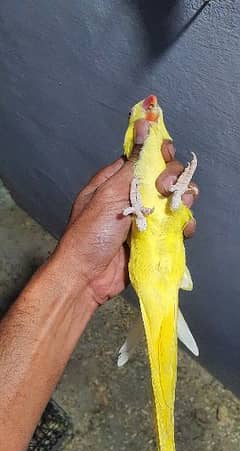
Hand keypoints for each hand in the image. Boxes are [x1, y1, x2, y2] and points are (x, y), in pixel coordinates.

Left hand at [58, 120, 198, 304]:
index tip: (164, 158)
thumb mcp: (110, 194)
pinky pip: (177, 225)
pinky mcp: (155, 237)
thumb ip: (133, 163)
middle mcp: (132, 195)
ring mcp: (145, 217)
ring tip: (179, 208)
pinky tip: (183, 228)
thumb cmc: (90, 234)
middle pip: (164, 176)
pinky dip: (184, 224)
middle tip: (164, 190)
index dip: (159, 154)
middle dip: (172, 178)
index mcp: (116, 180)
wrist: (87, 278)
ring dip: (183, 200)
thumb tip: (144, 123)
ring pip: (175, 200)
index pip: (145, 157)